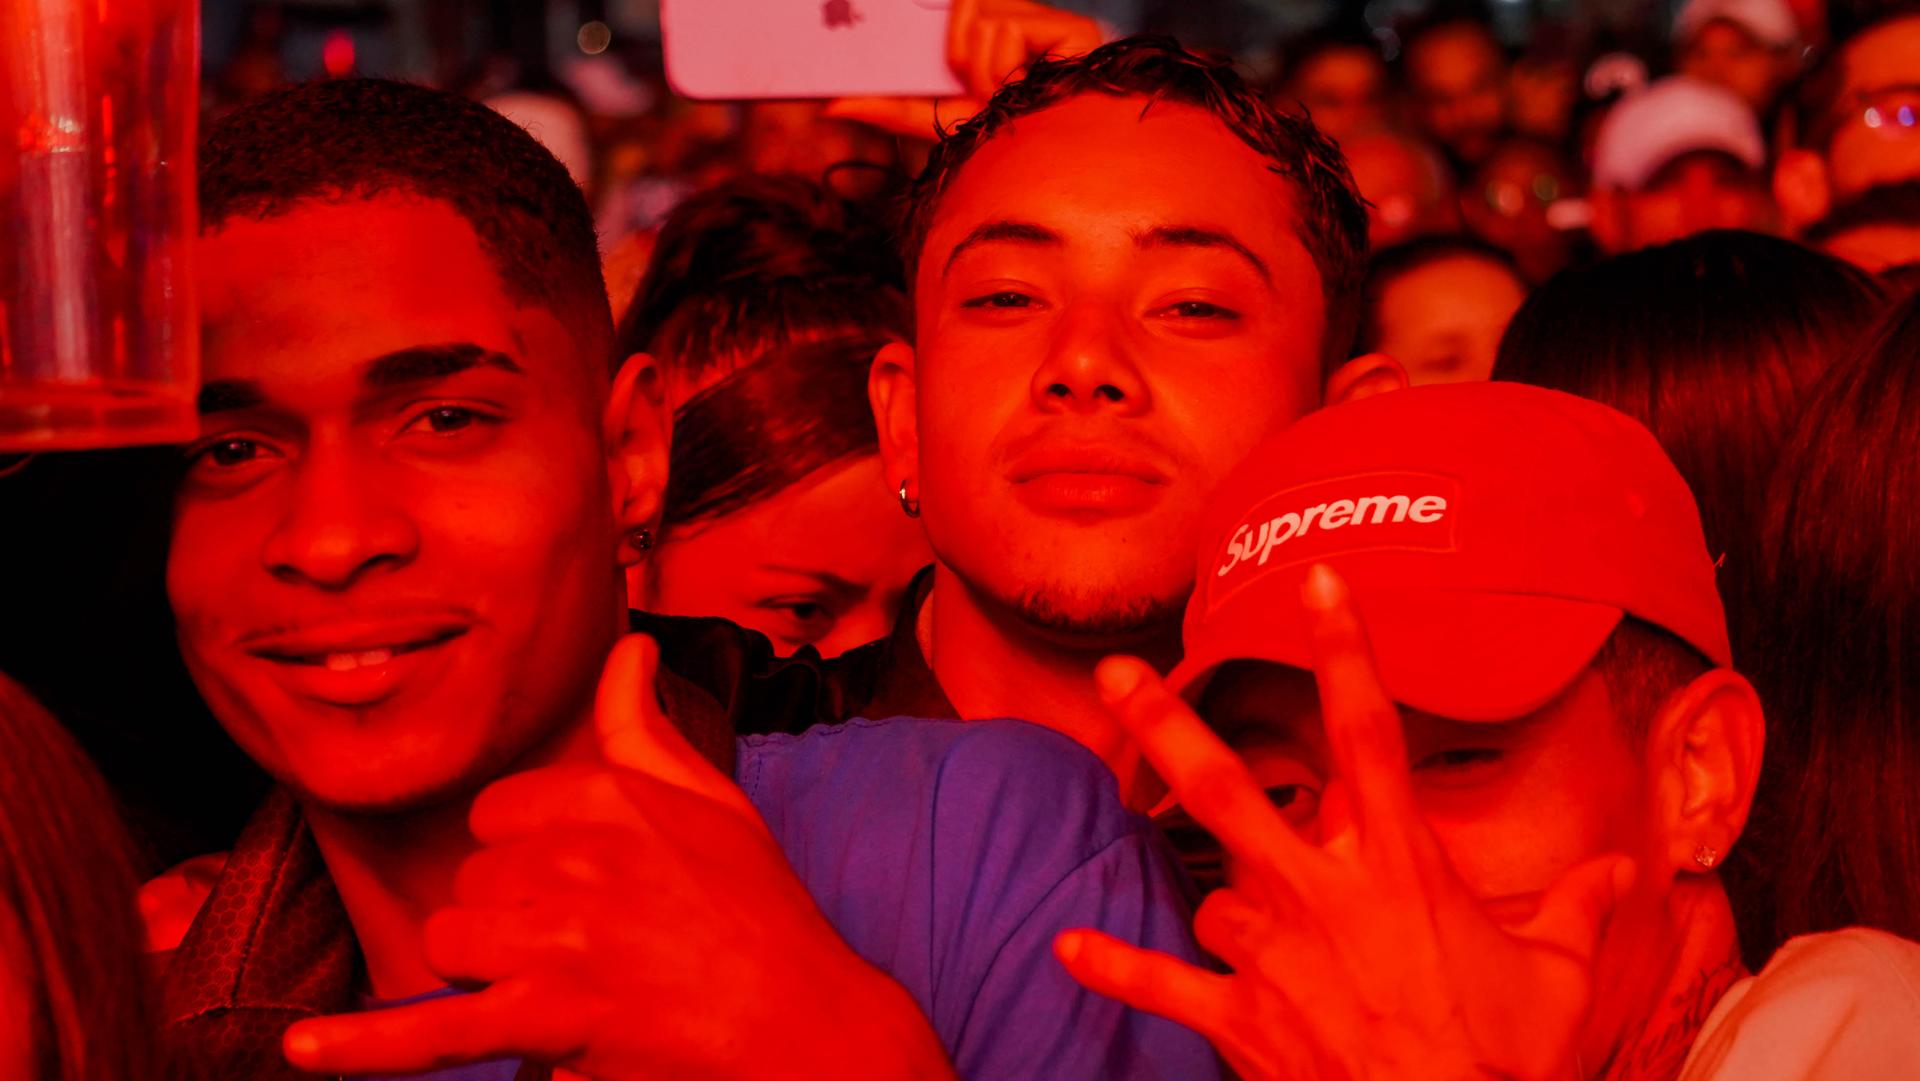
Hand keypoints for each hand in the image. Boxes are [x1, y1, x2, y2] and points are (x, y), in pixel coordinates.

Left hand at [283, 635, 951, 1079]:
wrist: (804, 1023)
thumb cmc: (759, 912)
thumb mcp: (710, 800)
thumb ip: (645, 725)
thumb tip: (628, 646)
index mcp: (607, 790)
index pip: (497, 816)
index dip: (527, 858)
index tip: (582, 885)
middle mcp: (576, 852)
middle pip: (473, 881)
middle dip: (512, 918)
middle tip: (598, 945)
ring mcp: (558, 935)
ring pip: (455, 941)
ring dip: (493, 973)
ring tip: (572, 988)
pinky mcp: (548, 1016)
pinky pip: (435, 1029)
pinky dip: (364, 1045)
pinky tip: (303, 1049)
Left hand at [825, 0, 1100, 137]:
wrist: (1047, 185)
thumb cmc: (998, 156)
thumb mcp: (932, 125)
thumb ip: (888, 108)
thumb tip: (831, 106)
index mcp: (1001, 38)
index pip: (964, 5)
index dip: (945, 11)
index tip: (947, 57)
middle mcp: (1030, 25)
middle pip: (967, 3)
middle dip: (959, 53)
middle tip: (981, 89)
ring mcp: (1054, 25)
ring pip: (981, 16)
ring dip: (980, 68)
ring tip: (1004, 97)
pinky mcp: (1077, 32)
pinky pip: (1005, 29)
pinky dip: (1001, 67)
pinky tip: (1023, 90)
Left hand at [1056, 565, 1632, 1080]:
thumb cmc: (1508, 1063)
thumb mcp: (1562, 976)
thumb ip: (1579, 909)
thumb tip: (1617, 873)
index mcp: (1400, 865)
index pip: (1369, 730)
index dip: (1346, 647)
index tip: (1319, 580)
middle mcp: (1321, 893)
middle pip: (1224, 787)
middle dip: (1163, 724)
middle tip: (1114, 673)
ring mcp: (1271, 954)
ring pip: (1209, 897)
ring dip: (1221, 908)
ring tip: (1252, 936)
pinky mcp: (1240, 1018)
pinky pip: (1161, 984)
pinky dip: (1114, 966)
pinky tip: (1066, 947)